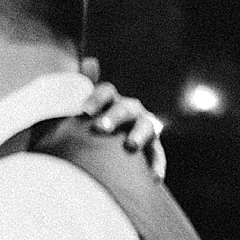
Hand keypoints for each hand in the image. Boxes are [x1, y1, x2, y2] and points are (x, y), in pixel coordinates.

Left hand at [80, 59, 165, 179]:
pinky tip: (153, 177)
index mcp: (111, 100)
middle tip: (99, 129)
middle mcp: (131, 110)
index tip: (82, 112)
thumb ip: (82, 88)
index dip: (95, 99)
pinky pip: (157, 156)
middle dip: (113, 117)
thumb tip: (89, 61)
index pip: (106, 92)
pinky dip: (156, 165)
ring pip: (146, 127)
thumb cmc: (89, 131)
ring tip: (130, 146)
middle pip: (125, 108)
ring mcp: (145, 128)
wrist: (106, 155)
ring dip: (138, 135)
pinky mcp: (153, 149)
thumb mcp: (82, 113)